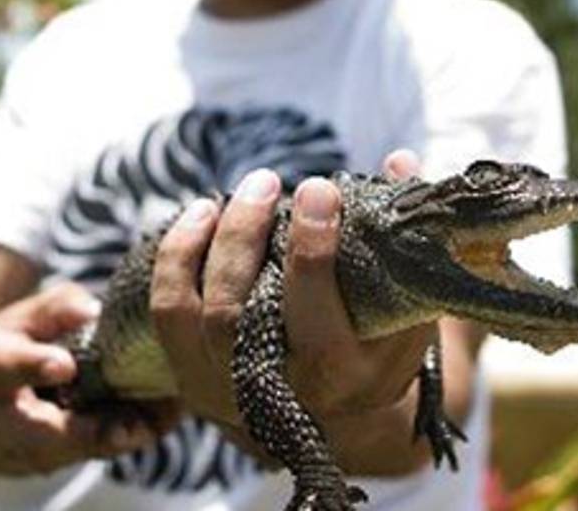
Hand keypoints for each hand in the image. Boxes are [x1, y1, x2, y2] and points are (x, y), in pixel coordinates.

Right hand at [0, 282, 179, 474]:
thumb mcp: (12, 322)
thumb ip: (52, 310)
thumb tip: (93, 307)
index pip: (4, 368)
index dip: (33, 366)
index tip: (62, 364)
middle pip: (48, 432)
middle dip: (99, 428)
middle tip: (147, 414)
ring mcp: (19, 452)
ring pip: (76, 449)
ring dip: (123, 433)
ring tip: (171, 408)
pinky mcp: (44, 464)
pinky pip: (88, 453)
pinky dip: (124, 436)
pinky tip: (164, 415)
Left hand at [150, 151, 436, 472]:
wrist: (343, 417)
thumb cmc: (380, 344)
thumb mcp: (408, 302)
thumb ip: (405, 235)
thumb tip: (400, 161)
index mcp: (345, 373)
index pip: (314, 308)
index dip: (311, 244)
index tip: (318, 188)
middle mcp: (283, 393)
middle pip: (242, 312)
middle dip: (245, 236)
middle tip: (265, 181)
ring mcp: (231, 392)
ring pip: (200, 312)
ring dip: (209, 242)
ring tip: (234, 195)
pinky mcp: (196, 382)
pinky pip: (168, 314)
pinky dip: (176, 259)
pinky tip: (200, 216)